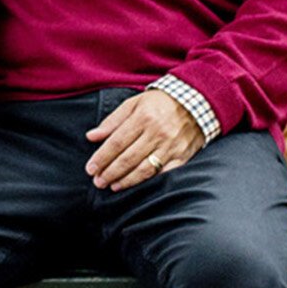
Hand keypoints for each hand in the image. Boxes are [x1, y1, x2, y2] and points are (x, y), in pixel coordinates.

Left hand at [85, 89, 202, 190]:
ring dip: (126, 180)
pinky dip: (149, 181)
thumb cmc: (160, 103)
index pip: (117, 142)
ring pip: (145, 169)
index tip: (90, 168)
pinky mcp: (182, 156)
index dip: (102, 157)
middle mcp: (157, 133)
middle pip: (129, 158)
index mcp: (143, 118)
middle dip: (110, 172)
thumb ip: (112, 121)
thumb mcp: (134, 104)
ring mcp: (171, 146)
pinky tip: (137, 186)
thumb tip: (91, 136)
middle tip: (97, 181)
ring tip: (112, 186)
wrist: (196, 101)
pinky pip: (164, 173)